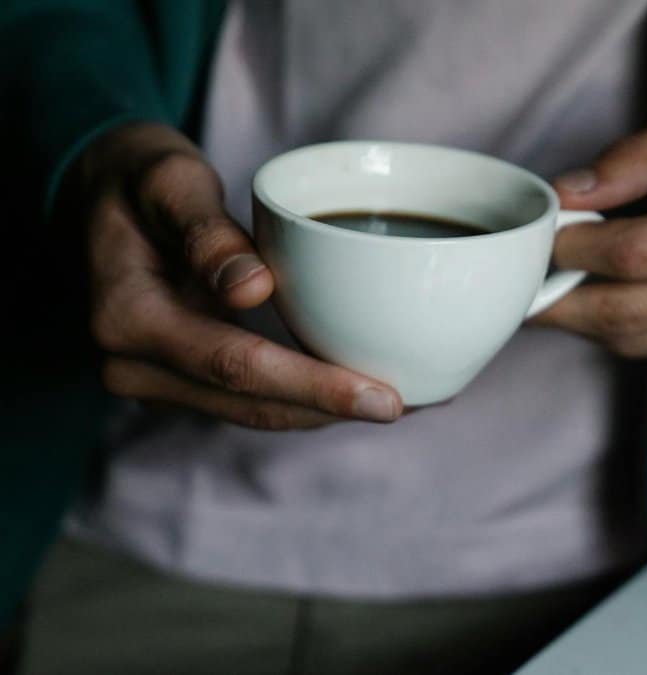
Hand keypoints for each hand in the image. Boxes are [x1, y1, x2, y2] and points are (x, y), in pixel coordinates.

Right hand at [78, 123, 402, 427]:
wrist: (94, 194)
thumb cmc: (139, 176)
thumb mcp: (168, 180)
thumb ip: (206, 232)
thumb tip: (252, 288)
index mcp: (126, 316)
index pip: (235, 365)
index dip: (314, 386)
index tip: (381, 396)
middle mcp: (132, 362)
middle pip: (250, 403)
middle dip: (332, 410)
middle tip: (410, 406)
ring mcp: (152, 378)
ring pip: (251, 412)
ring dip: (322, 413)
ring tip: (400, 405)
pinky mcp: (177, 377)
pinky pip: (246, 399)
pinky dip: (301, 398)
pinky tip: (354, 388)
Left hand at [533, 92, 646, 356]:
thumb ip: (645, 153)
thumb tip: (571, 193)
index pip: (642, 254)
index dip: (577, 249)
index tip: (545, 232)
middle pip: (635, 312)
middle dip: (566, 300)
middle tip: (527, 276)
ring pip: (644, 341)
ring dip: (585, 321)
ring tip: (551, 290)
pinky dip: (623, 328)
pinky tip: (600, 299)